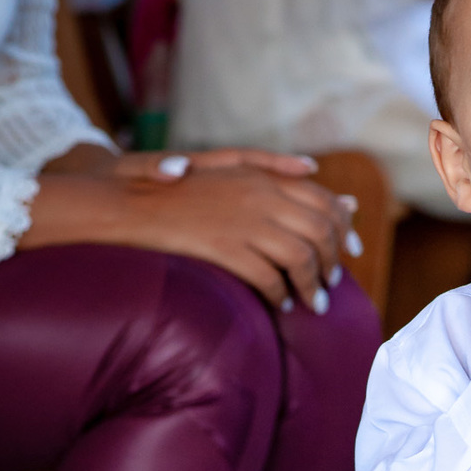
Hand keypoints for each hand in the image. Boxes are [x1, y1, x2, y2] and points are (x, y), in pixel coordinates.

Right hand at [26, 154, 355, 307]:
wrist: (121, 198)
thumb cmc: (169, 185)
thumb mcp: (218, 164)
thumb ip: (266, 166)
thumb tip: (311, 166)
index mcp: (260, 175)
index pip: (322, 199)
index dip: (342, 228)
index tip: (349, 251)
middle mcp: (258, 194)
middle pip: (320, 231)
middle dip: (333, 262)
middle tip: (331, 284)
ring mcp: (242, 221)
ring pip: (302, 258)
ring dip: (312, 285)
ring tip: (313, 303)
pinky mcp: (224, 248)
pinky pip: (268, 278)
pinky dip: (280, 295)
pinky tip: (280, 305)